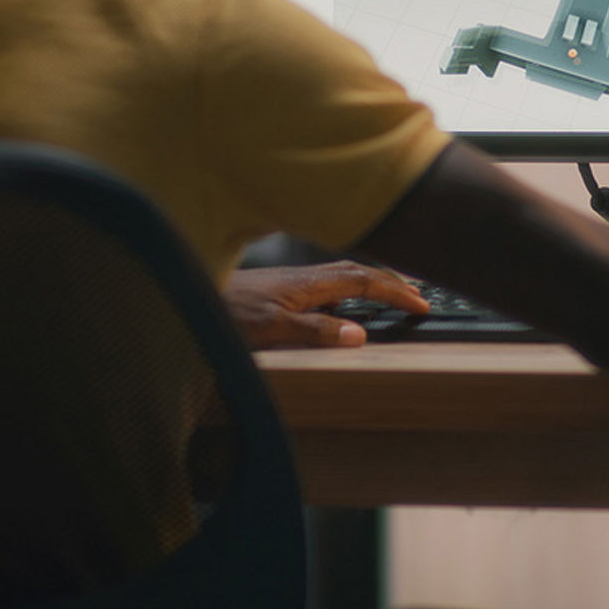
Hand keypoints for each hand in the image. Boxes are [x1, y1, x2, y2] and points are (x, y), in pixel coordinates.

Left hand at [223, 262, 430, 348]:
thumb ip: (315, 331)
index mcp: (309, 284)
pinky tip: (342, 305)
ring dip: (371, 283)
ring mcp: (293, 281)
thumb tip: (358, 335)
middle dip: (391, 282)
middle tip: (417, 295)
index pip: (364, 283)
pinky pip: (327, 284)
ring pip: (343, 276)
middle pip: (359, 273)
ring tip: (390, 294)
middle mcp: (304, 278)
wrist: (189, 296)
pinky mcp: (281, 288)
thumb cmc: (224, 311)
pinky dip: (348, 290)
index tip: (420, 304)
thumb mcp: (272, 328)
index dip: (395, 292)